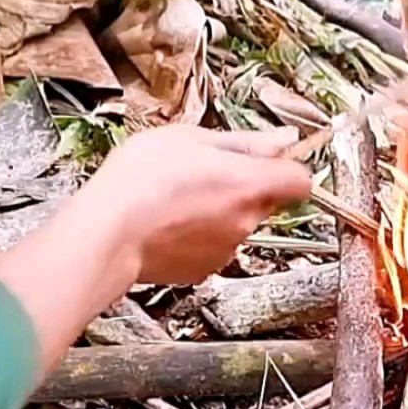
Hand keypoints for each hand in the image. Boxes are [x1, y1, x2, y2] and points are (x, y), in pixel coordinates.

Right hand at [100, 125, 312, 284]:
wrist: (106, 233)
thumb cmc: (139, 181)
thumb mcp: (190, 138)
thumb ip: (245, 142)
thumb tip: (282, 141)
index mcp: (250, 183)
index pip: (301, 180)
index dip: (286, 168)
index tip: (267, 160)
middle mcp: (246, 221)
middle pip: (267, 201)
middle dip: (246, 186)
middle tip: (205, 172)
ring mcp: (227, 249)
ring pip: (239, 224)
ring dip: (220, 211)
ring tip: (179, 198)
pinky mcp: (204, 270)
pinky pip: (214, 246)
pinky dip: (200, 235)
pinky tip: (171, 222)